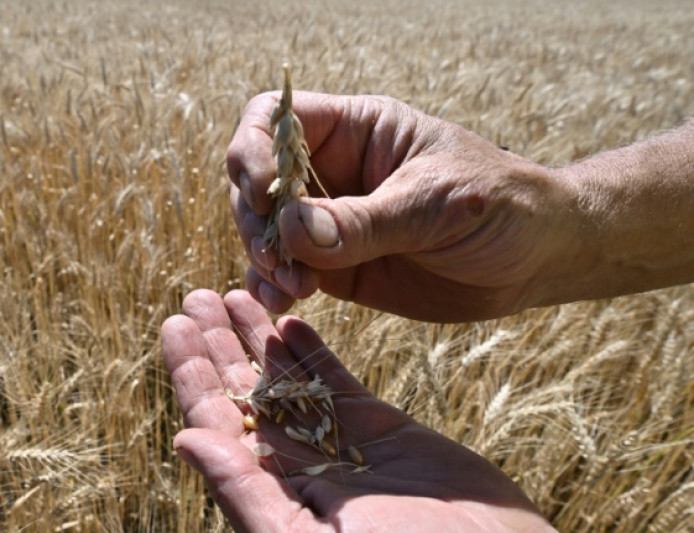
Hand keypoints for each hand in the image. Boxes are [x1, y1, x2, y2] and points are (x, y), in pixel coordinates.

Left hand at [163, 289, 555, 532]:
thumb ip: (245, 494)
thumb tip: (184, 439)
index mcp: (270, 494)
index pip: (217, 425)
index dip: (193, 376)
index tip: (173, 327)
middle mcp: (297, 466)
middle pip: (244, 395)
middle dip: (217, 346)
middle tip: (192, 297)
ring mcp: (339, 444)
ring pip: (287, 380)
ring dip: (257, 338)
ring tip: (232, 292)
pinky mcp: (381, 429)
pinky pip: (336, 381)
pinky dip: (313, 349)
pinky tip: (290, 318)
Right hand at [228, 92, 583, 321]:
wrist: (539, 257)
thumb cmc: (499, 206)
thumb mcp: (434, 205)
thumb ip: (363, 220)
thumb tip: (291, 231)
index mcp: (356, 131)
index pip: (275, 118)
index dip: (254, 149)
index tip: (265, 192)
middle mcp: (333, 172)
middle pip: (255, 178)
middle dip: (256, 218)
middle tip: (281, 257)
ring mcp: (331, 222)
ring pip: (265, 230)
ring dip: (263, 257)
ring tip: (292, 288)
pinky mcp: (337, 268)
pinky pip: (286, 273)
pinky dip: (274, 287)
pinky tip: (285, 302)